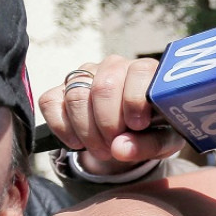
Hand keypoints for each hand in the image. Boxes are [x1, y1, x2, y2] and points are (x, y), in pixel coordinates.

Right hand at [37, 55, 184, 169]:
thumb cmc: (154, 131)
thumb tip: (119, 148)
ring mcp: (86, 74)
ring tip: (102, 149)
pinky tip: (78, 142)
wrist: (131, 133)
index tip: (137, 125)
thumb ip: (149, 144)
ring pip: (76, 95)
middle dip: (108, 124)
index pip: (139, 71)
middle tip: (115, 145)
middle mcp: (115, 66)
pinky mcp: (61, 88)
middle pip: (104, 87)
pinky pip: (50, 102)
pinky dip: (63, 128)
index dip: (135, 100)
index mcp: (146, 72)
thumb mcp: (164, 141)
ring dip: (87, 131)